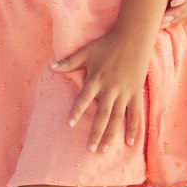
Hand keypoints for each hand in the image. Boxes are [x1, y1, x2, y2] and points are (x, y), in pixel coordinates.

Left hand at [52, 25, 152, 153]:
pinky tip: (130, 142)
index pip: (84, 98)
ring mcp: (125, 92)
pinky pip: (135, 114)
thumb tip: (50, 67)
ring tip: (105, 150)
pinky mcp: (136, 93)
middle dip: (96, 132)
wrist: (133, 37)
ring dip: (112, 134)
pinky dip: (133, 128)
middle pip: (102, 114)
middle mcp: (111, 88)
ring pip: (118, 118)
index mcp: (96, 79)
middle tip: (90, 149)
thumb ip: (69, 62)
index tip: (70, 124)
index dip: (77, 111)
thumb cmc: (107, 44)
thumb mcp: (86, 51)